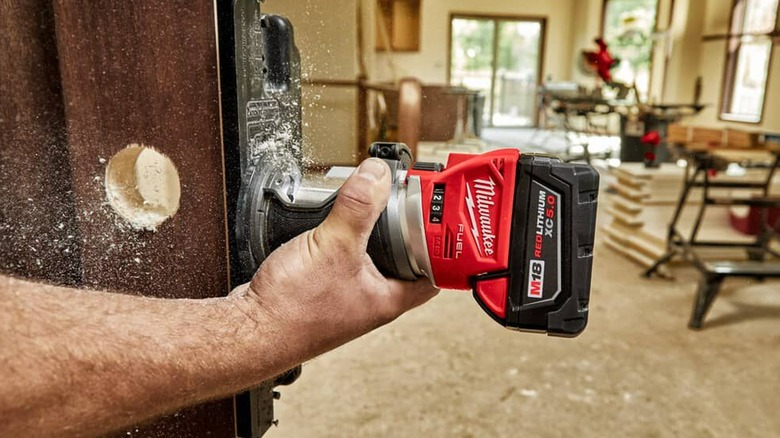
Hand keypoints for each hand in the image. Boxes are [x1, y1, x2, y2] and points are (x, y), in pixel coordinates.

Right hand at [236, 158, 438, 361]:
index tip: (439, 214)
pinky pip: (341, 257)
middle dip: (403, 228)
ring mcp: (346, 294)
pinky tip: (333, 221)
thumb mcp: (334, 246)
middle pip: (403, 258)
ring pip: (370, 256)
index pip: (434, 272)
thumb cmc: (292, 311)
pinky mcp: (322, 287)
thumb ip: (358, 207)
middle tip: (404, 199)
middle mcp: (371, 299)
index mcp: (388, 298)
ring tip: (371, 203)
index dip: (442, 243)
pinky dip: (341, 236)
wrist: (249, 330)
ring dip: (370, 230)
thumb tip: (377, 175)